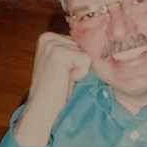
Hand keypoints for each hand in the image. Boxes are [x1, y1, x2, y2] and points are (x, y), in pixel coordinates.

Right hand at [14, 32, 90, 146]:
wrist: (42, 109)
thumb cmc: (56, 91)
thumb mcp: (65, 65)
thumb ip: (75, 51)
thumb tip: (104, 44)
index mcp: (48, 37)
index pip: (80, 41)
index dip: (79, 61)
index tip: (65, 73)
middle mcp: (48, 37)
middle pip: (85, 44)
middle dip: (80, 64)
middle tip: (64, 77)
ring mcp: (52, 44)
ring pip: (87, 52)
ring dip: (80, 69)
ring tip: (64, 78)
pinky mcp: (59, 53)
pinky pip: (86, 60)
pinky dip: (80, 73)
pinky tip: (66, 80)